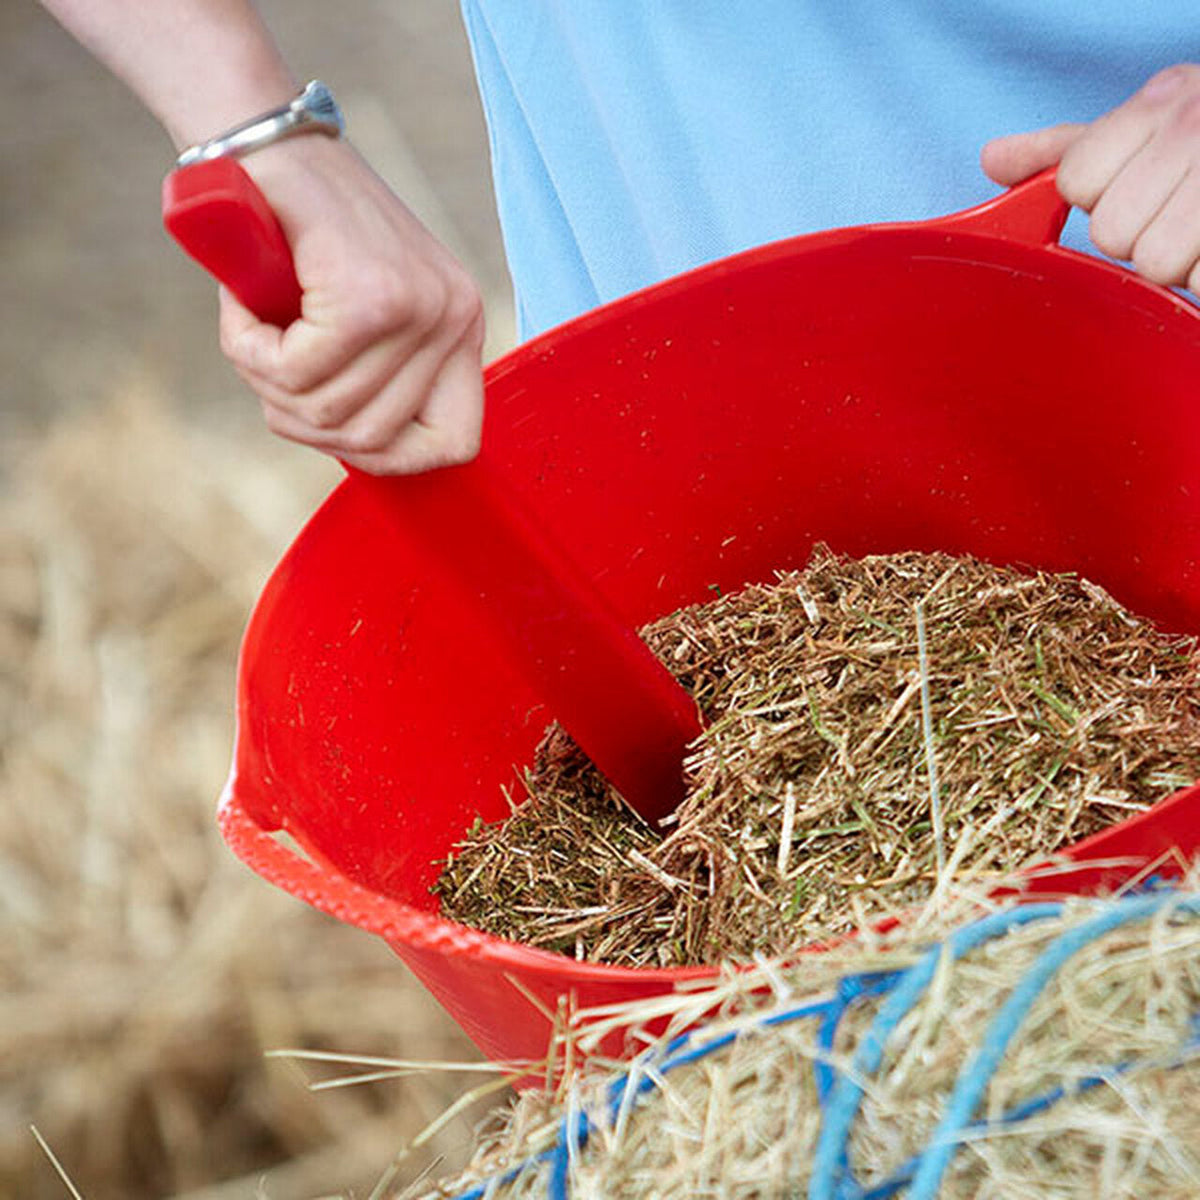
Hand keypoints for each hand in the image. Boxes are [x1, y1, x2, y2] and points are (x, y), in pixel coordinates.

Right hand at [220, 135, 484, 473]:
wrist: (269, 143)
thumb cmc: (309, 228)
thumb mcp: (367, 309)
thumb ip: (380, 375)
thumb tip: (365, 449)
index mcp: (462, 328)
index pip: (455, 442)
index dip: (392, 458)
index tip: (340, 431)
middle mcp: (454, 320)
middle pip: (371, 438)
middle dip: (301, 419)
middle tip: (268, 367)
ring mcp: (418, 311)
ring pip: (327, 412)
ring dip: (268, 383)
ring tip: (253, 330)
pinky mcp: (368, 300)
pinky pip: (292, 374)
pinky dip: (248, 351)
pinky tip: (242, 308)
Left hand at [982, 64, 1199, 292]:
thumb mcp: (1140, 127)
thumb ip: (1064, 150)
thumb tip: (991, 161)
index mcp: (1159, 103)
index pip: (1076, 183)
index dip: (1098, 197)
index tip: (1136, 182)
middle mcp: (1196, 129)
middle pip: (1112, 232)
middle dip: (1138, 234)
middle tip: (1175, 210)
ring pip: (1155, 264)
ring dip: (1177, 262)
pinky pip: (1199, 282)